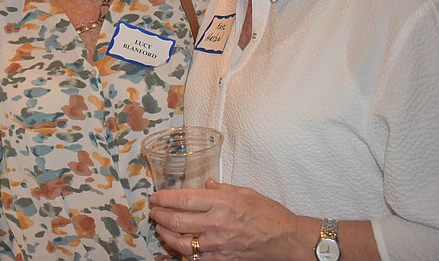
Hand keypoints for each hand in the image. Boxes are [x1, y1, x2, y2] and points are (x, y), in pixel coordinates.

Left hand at [149, 179, 303, 259]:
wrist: (286, 238)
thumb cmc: (268, 213)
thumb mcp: (244, 191)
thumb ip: (221, 188)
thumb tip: (207, 184)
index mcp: (221, 202)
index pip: (183, 200)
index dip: (164, 199)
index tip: (154, 197)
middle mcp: (216, 223)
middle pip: (177, 221)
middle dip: (159, 216)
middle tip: (153, 212)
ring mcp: (218, 244)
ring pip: (181, 242)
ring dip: (166, 235)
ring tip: (160, 228)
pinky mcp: (222, 258)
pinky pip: (196, 257)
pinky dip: (183, 252)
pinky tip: (178, 245)